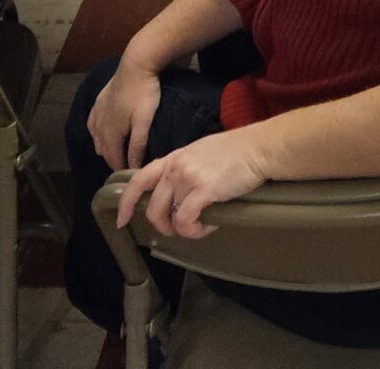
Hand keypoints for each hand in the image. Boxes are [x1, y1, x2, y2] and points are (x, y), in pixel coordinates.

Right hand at [87, 57, 164, 171]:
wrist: (136, 64)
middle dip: (114, 160)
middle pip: (104, 151)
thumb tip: (133, 167)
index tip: (132, 176)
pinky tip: (105, 132)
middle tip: (128, 164)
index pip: (113, 160)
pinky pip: (93, 125)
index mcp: (110, 133)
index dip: (122, 169)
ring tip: (120, 151)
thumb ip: (137, 145)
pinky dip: (98, 133)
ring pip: (97, 139)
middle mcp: (99, 125)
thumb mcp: (144, 121)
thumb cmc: (143, 93)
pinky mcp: (98, 102)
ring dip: (106, 147)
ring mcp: (97, 113)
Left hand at [116, 127, 272, 239]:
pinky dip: (196, 231)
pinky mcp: (202, 190)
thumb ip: (185, 170)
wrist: (258, 149)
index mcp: (173, 158)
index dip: (127, 202)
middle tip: (180, 230)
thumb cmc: (236, 152)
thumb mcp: (201, 154)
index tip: (121, 220)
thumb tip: (180, 195)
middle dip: (163, 226)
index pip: (139, 179)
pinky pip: (187, 222)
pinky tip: (209, 225)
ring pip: (171, 218)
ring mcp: (187, 178)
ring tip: (203, 224)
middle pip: (152, 208)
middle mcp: (175, 168)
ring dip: (186, 229)